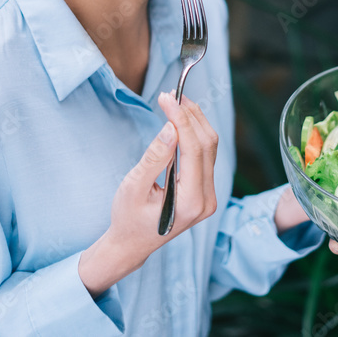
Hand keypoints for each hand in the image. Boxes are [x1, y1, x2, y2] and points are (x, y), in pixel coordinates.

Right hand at [78, 92, 218, 296]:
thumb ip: (154, 158)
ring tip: (175, 101)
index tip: (165, 98)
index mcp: (191, 202)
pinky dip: (194, 134)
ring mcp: (210, 196)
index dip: (181, 119)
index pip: (193, 150)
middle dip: (190, 115)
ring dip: (194, 121)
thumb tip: (170, 128)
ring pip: (209, 147)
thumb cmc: (127, 218)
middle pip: (207, 145)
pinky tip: (181, 119)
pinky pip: (205, 155)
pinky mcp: (206, 190)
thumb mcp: (133, 187)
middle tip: (169, 95)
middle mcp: (207, 199)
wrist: (132, 244)